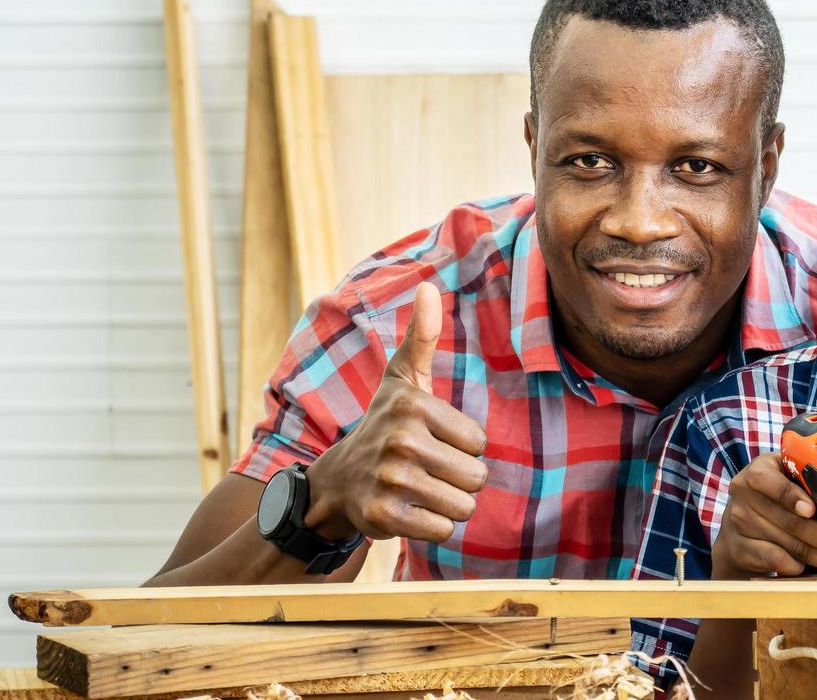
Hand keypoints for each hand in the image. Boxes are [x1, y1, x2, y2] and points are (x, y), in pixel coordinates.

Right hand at [305, 283, 488, 543]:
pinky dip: (433, 525)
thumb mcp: (402, 379)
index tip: (434, 441)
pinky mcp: (384, 517)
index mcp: (413, 406)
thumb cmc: (384, 424)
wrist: (337, 480)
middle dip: (460, 479)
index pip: (479, 443)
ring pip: (463, 506)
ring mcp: (391, 480)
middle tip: (429, 470)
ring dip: (448, 504)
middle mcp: (400, 441)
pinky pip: (443, 529)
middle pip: (476, 477)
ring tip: (420, 489)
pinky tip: (410, 510)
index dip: (464, 448)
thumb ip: (422, 336)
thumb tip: (428, 286)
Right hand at [710, 452, 816, 578]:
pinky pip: (775, 561)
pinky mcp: (738, 549)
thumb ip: (809, 487)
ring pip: (788, 545)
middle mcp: (743, 495)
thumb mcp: (787, 482)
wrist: (739, 527)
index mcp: (757, 472)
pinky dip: (799, 566)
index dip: (791, 496)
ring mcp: (738, 523)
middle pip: (789, 521)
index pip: (768, 480)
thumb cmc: (775, 500)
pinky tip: (816, 567)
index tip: (812, 510)